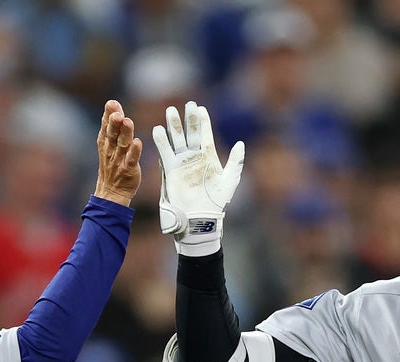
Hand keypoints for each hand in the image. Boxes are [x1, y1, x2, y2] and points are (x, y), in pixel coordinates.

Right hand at [92, 99, 142, 206]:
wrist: (112, 193)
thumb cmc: (113, 165)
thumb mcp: (109, 145)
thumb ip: (113, 127)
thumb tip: (114, 106)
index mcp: (105, 143)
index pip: (106, 127)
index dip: (108, 115)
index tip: (112, 103)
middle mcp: (110, 150)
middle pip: (112, 134)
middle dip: (113, 123)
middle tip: (116, 112)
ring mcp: (118, 161)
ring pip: (122, 145)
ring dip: (125, 133)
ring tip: (127, 121)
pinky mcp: (128, 170)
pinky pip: (131, 160)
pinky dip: (134, 152)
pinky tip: (137, 142)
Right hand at [151, 101, 244, 252]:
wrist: (200, 218)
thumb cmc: (217, 202)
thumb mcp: (230, 181)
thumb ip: (235, 161)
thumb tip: (240, 143)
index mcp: (209, 157)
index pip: (205, 135)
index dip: (203, 122)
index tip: (200, 108)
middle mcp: (195, 158)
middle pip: (191, 133)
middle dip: (189, 119)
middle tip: (187, 105)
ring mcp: (182, 163)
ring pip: (177, 140)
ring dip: (174, 126)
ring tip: (170, 111)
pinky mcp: (172, 170)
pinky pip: (166, 153)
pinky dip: (162, 142)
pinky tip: (159, 129)